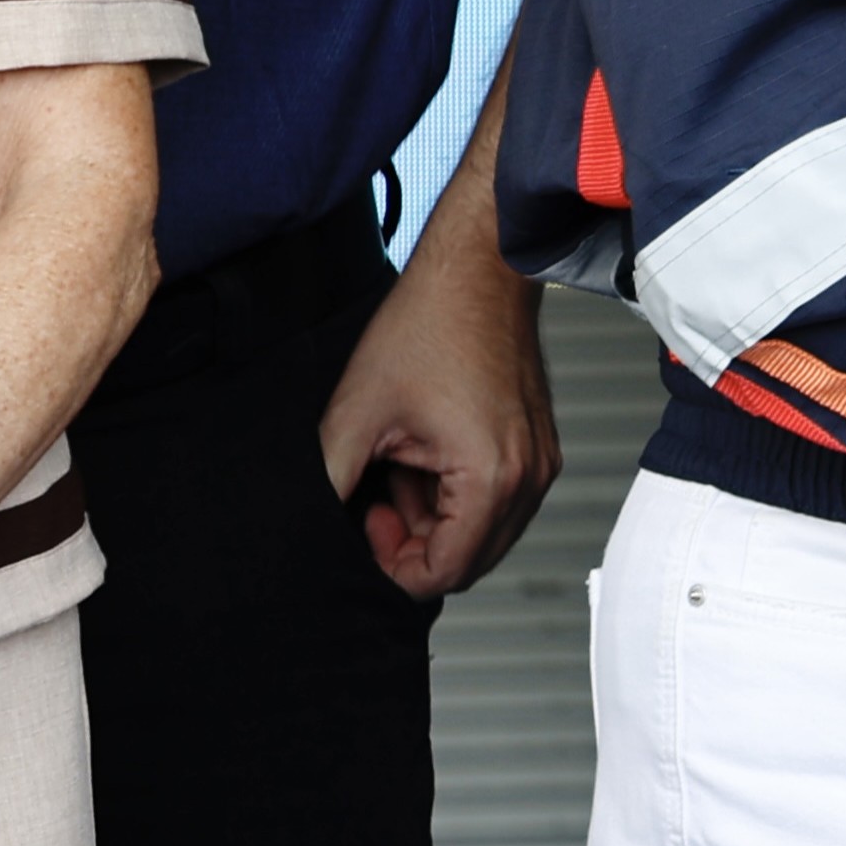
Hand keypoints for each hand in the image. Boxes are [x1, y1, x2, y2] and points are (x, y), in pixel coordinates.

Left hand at [315, 206, 555, 599]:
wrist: (479, 271)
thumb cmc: (431, 326)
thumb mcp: (357, 416)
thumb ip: (328, 485)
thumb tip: (306, 528)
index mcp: (491, 477)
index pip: (444, 574)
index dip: (390, 566)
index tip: (364, 523)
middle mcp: (529, 477)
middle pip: (469, 563)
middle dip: (414, 547)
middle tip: (376, 503)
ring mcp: (539, 461)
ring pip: (484, 534)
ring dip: (435, 521)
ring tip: (399, 471)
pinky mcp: (538, 446)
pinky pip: (499, 501)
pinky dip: (458, 496)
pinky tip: (425, 457)